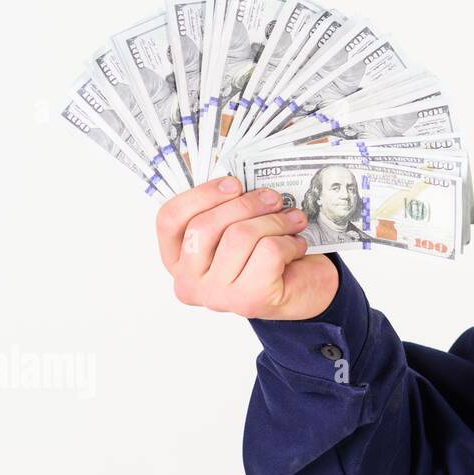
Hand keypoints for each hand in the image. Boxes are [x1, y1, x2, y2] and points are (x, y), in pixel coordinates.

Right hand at [155, 176, 338, 319]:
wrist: (303, 289)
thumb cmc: (266, 253)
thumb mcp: (237, 226)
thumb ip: (223, 206)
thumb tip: (230, 173)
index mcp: (177, 258)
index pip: (169, 219)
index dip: (201, 194)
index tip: (234, 183)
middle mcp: (188, 281)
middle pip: (204, 226)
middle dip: (246, 204)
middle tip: (274, 198)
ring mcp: (216, 295)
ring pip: (239, 236)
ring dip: (275, 221)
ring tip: (292, 221)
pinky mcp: (249, 300)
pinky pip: (268, 251)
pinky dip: (289, 242)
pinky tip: (295, 246)